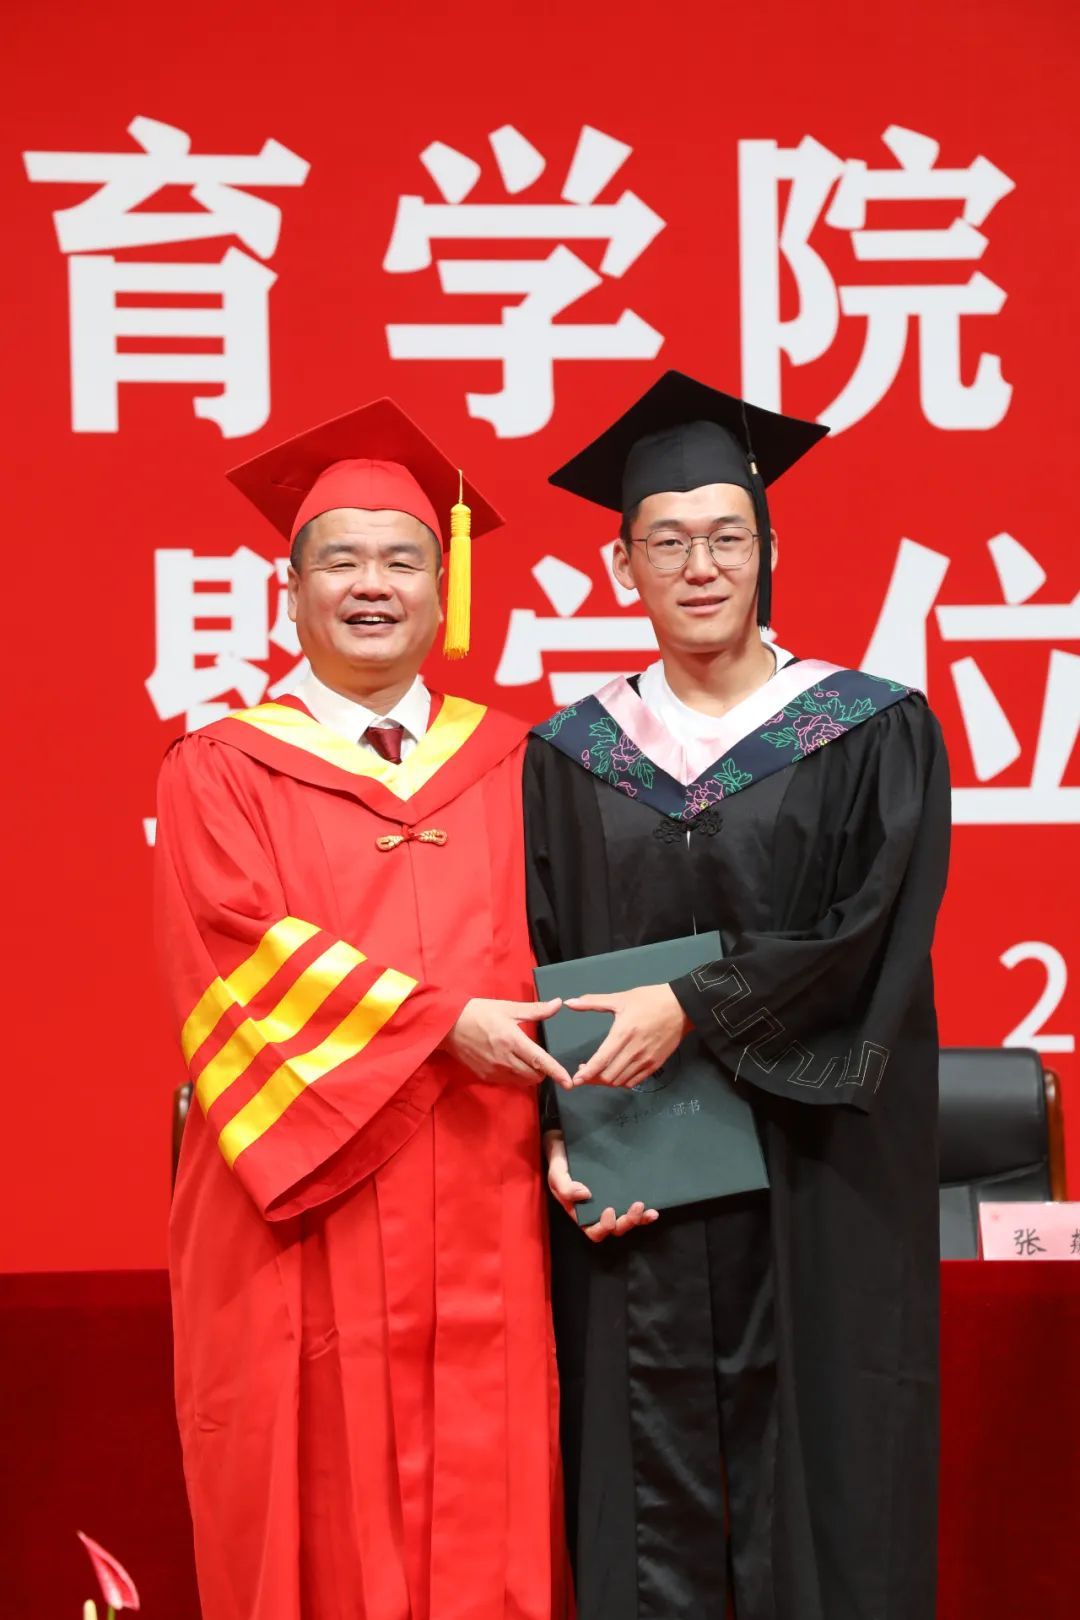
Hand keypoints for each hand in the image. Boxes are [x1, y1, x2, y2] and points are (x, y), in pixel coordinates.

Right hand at [441, 998, 572, 1087]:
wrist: (447, 1026)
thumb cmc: (479, 1012)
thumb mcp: (508, 1008)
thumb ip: (535, 1010)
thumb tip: (558, 1004)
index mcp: (512, 1040)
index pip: (539, 1060)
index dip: (555, 1072)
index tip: (568, 1082)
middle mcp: (504, 1059)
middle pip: (533, 1075)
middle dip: (542, 1071)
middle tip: (541, 1060)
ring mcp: (494, 1070)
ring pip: (522, 1081)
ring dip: (530, 1075)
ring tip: (526, 1061)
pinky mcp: (485, 1076)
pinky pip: (508, 1082)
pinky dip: (516, 1077)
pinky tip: (511, 1064)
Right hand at [544, 1131, 657, 1241]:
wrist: (566, 1143)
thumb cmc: (561, 1162)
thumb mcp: (557, 1175)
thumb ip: (566, 1187)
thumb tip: (585, 1196)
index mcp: (582, 1214)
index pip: (595, 1231)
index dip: (604, 1227)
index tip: (609, 1210)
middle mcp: (598, 1212)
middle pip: (615, 1229)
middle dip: (626, 1223)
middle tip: (635, 1207)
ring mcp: (611, 1202)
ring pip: (627, 1221)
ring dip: (638, 1219)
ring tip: (647, 1210)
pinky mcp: (621, 1192)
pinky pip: (634, 1209)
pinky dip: (645, 1214)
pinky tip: (653, 1210)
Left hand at [566, 982, 691, 1087]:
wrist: (682, 1006)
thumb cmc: (650, 1000)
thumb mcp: (621, 998)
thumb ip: (593, 1002)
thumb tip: (569, 1002)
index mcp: (623, 1033)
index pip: (601, 1060)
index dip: (587, 1073)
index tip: (576, 1079)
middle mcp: (634, 1050)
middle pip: (608, 1076)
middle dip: (593, 1077)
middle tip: (585, 1070)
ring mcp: (646, 1060)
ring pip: (620, 1081)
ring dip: (606, 1080)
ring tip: (598, 1072)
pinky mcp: (655, 1065)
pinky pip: (634, 1082)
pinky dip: (621, 1081)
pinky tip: (616, 1072)